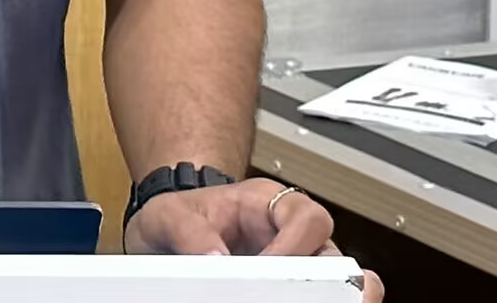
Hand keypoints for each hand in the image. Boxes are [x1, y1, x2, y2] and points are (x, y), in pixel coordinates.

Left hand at [122, 178, 383, 302]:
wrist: (166, 234)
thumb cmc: (176, 216)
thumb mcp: (169, 215)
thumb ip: (189, 231)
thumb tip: (215, 259)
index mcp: (266, 203)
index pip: (306, 218)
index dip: (295, 246)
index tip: (269, 271)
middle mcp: (286, 233)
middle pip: (330, 254)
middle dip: (328, 280)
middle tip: (303, 298)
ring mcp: (288, 264)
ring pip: (328, 282)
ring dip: (320, 296)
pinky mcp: (281, 288)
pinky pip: (305, 296)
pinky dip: (304, 302)